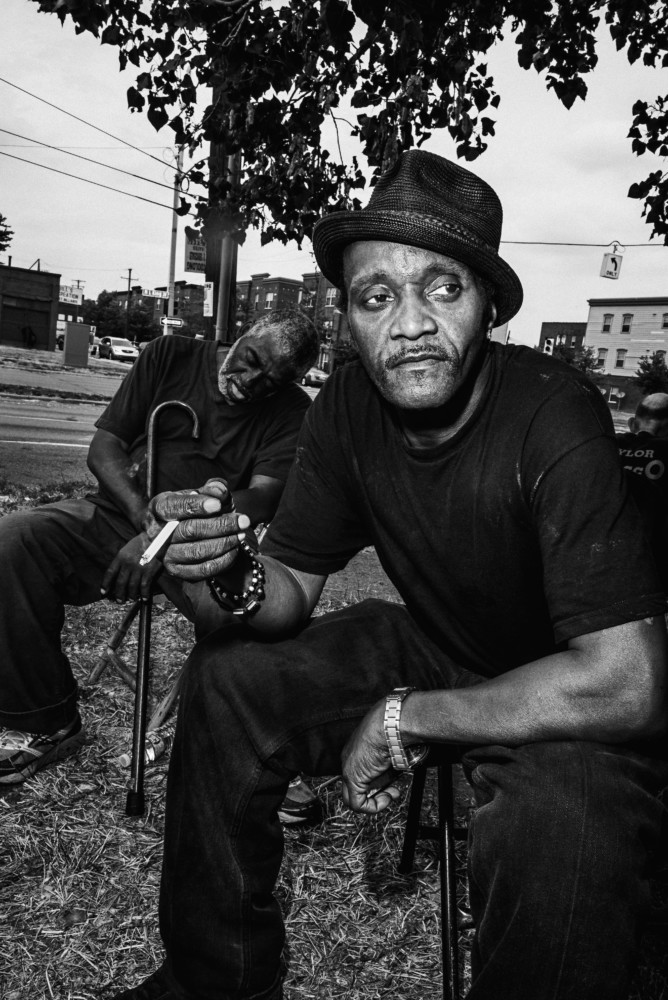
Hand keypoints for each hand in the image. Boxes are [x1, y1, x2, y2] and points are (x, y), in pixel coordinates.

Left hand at [101, 533, 164, 601]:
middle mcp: (128, 564)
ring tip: (130, 599)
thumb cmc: (140, 543)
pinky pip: (144, 586)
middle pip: (120, 583)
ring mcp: (138, 568)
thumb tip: (117, 574)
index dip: (106, 584)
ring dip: (131, 595)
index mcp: (120, 557)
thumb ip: (121, 561)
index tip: (104, 592)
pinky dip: (144, 594)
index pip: (110, 573)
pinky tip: (144, 598)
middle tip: (119, 601)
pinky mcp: (149, 572)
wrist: (155, 538)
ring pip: (132, 587)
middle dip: (119, 594)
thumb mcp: (126, 549)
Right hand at [151, 480, 249, 581]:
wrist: (200, 532)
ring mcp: (165, 555)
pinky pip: (203, 569)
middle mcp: (156, 533)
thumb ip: (214, 488)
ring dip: (224, 543)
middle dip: (219, 525)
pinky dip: (223, 559)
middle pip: (188, 531)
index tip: (218, 505)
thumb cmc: (202, 508)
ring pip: (197, 552)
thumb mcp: (207, 493)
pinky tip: (235, 548)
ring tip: (241, 534)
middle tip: (243, 520)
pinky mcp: (178, 571)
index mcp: (158, 507)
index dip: (194, 506)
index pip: (172, 507)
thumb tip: (219, 492)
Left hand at [341, 700, 402, 814]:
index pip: (361, 773)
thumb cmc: (394, 729)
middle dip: (374, 794)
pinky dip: (373, 807)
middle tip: (390, 792)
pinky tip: (386, 798)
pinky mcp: (352, 778)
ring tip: (390, 796)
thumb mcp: (392, 746)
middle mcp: (350, 759)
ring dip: (374, 802)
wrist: (388, 724)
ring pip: (353, 798)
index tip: (392, 783)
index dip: (377, 783)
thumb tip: (401, 763)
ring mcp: (349, 768)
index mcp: (357, 750)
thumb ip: (390, 757)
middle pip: (355, 787)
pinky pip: (357, 804)